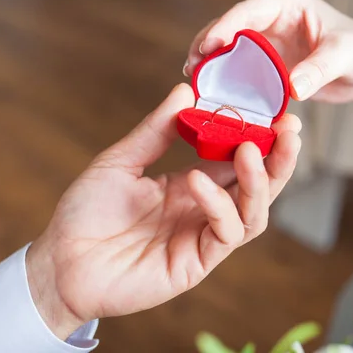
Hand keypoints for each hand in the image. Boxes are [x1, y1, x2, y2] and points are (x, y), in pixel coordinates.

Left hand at [26, 83, 301, 339]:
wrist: (62, 260)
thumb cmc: (87, 212)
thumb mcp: (120, 161)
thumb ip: (156, 131)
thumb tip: (186, 90)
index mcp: (191, 183)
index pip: (237, 159)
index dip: (258, 137)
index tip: (273, 109)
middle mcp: (204, 209)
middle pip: (258, 185)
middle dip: (278, 158)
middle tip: (290, 128)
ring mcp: (202, 237)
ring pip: (253, 212)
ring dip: (260, 180)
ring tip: (252, 148)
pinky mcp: (196, 262)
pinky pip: (225, 233)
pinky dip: (219, 206)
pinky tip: (197, 182)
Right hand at [184, 0, 352, 102]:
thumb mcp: (347, 55)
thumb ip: (321, 68)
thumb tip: (292, 88)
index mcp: (289, 8)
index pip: (249, 11)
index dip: (225, 26)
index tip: (208, 46)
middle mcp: (275, 24)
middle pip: (231, 29)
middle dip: (208, 45)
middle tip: (191, 67)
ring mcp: (272, 46)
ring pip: (233, 52)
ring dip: (213, 65)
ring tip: (195, 81)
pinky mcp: (273, 68)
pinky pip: (245, 74)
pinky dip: (230, 84)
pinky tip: (217, 96)